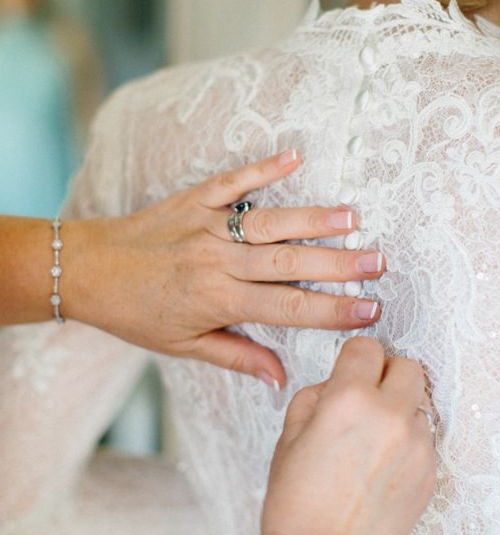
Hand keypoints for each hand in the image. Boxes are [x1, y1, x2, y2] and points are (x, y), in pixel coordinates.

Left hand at [62, 151, 384, 386]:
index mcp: (218, 300)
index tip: (370, 310)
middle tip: (379, 262)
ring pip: (269, 223)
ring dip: (313, 219)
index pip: (287, 308)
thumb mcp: (184, 346)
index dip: (332, 310)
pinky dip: (264, 167)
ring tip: (353, 219)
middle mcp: (217, 261)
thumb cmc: (135, 314)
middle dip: (338, 264)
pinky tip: (295, 156)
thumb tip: (281, 378)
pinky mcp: (194, 198)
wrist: (84, 271)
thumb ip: (237, 356)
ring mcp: (207, 225)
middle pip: (288, 262)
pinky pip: (233, 180)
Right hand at [258, 336, 436, 534]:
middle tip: (368, 398)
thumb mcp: (290, 435)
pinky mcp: (431, 471)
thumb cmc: (299, 503)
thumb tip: (339, 381)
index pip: (368, 347)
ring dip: (400, 409)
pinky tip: (385, 464)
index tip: (352, 369)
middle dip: (387, 375)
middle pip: (408, 366)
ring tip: (375, 439)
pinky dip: (409, 440)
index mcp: (349, 399)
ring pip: (419, 402)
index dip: (356, 357)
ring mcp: (416, 444)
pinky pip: (426, 437)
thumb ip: (318, 394)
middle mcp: (389, 414)